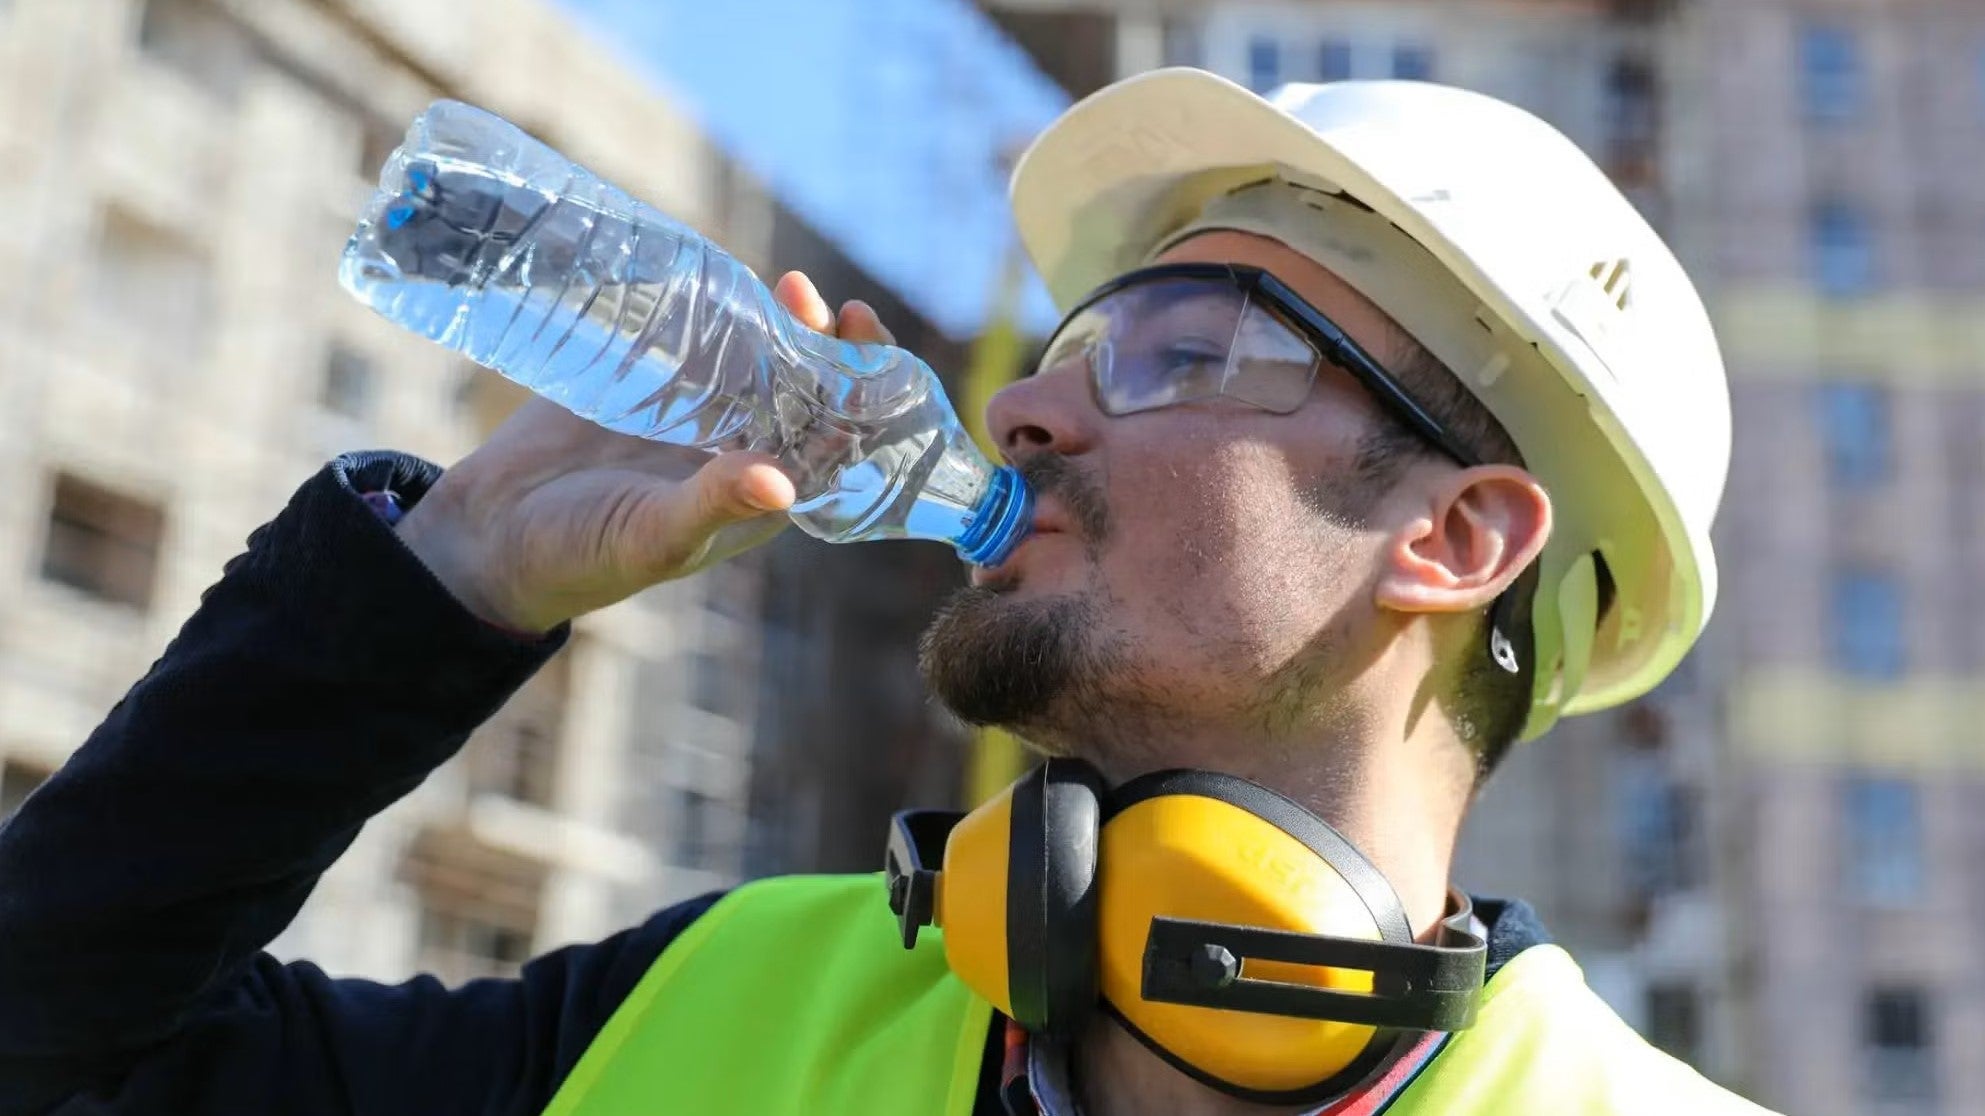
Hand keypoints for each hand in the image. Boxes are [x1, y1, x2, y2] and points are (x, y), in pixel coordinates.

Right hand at [397, 272, 897, 632]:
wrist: (491, 535)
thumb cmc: (582, 556)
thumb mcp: (653, 537)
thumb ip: (714, 506)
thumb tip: (782, 483)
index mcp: (763, 494)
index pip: (836, 440)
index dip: (862, 397)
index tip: (863, 355)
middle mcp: (740, 448)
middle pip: (806, 387)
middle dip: (825, 345)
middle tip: (816, 301)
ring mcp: (697, 412)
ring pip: (760, 357)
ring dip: (779, 322)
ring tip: (788, 286)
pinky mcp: (650, 381)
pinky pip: (699, 339)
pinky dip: (718, 311)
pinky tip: (725, 280)